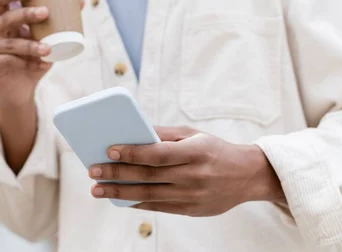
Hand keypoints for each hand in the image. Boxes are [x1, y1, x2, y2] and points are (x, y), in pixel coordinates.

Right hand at [0, 0, 52, 102]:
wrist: (22, 89)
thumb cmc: (34, 59)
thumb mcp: (46, 40)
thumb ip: (58, 23)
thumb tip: (82, 2)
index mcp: (3, 19)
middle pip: (6, 17)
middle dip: (25, 13)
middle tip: (45, 12)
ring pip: (11, 43)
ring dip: (31, 45)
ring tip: (49, 49)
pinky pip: (10, 61)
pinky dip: (29, 64)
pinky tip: (42, 66)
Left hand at [88, 126, 284, 216]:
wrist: (247, 176)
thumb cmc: (215, 150)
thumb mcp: (194, 135)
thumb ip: (164, 134)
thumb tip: (134, 131)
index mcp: (195, 152)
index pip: (158, 154)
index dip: (132, 152)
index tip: (109, 150)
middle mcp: (194, 176)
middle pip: (149, 176)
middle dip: (117, 174)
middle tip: (93, 171)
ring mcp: (193, 196)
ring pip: (149, 195)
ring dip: (120, 193)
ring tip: (98, 190)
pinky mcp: (191, 211)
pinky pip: (159, 207)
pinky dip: (137, 203)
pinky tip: (119, 200)